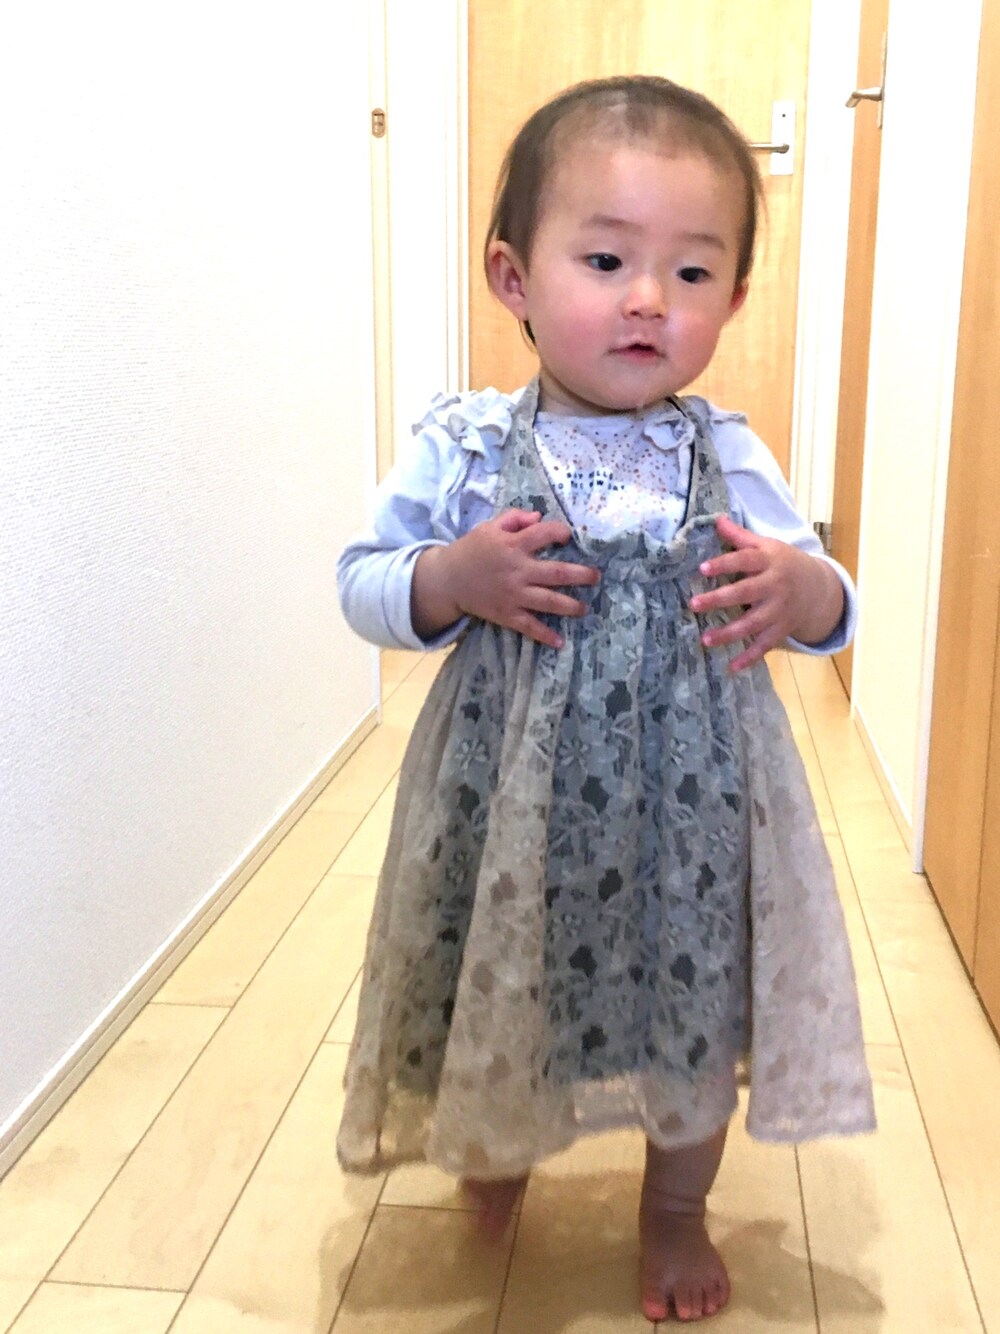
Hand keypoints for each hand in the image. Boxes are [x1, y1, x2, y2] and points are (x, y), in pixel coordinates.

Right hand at [412, 509, 599, 648]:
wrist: (448, 579)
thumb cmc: (471, 550)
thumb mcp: (489, 527)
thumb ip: (514, 519)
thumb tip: (539, 517)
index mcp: (513, 545)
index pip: (544, 534)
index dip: (560, 533)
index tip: (568, 537)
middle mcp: (518, 570)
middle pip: (556, 573)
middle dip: (581, 575)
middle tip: (596, 577)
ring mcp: (514, 595)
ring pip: (549, 601)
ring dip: (571, 606)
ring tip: (584, 608)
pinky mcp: (507, 614)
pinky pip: (529, 626)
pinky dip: (544, 635)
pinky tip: (560, 642)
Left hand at [688, 515, 844, 672]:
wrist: (818, 587)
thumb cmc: (783, 563)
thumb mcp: (767, 545)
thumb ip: (740, 537)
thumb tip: (715, 519)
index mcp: (770, 561)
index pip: (745, 560)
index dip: (724, 563)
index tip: (702, 568)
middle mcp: (775, 586)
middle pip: (746, 593)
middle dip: (720, 599)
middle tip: (694, 604)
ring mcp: (779, 610)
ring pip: (753, 624)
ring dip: (729, 633)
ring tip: (705, 639)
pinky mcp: (781, 629)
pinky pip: (765, 646)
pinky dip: (749, 658)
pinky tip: (731, 667)